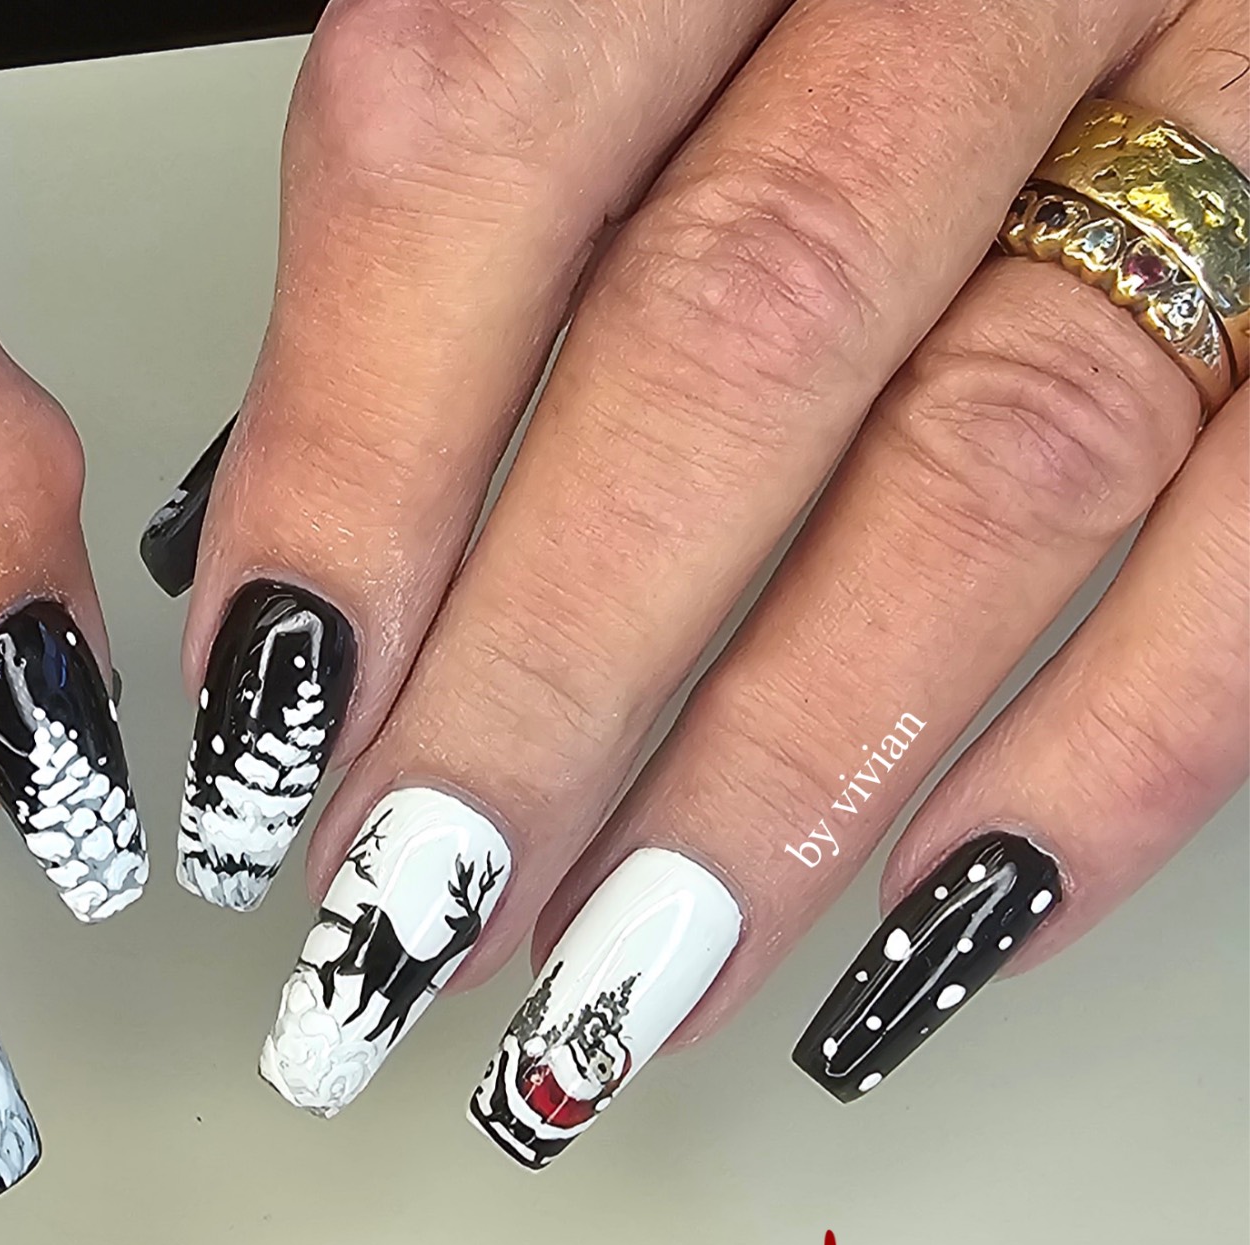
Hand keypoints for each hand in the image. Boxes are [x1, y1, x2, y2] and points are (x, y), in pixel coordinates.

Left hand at [148, 0, 1247, 1147]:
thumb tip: (307, 554)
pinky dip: (1108, 761)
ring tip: (616, 980)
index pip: (474, 150)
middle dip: (540, 690)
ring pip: (996, 468)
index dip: (353, 470)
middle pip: (726, 352)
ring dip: (778, 782)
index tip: (266, 727)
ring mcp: (1227, 87)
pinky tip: (928, 925)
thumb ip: (488, 199)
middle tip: (404, 917)